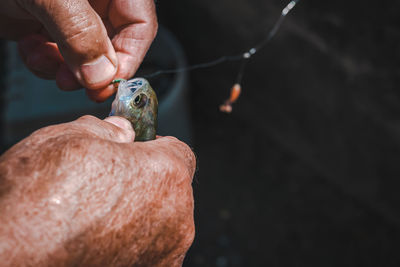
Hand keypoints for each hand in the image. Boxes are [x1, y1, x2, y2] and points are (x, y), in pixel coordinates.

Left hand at [0, 0, 156, 101]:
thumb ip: (80, 33)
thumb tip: (101, 75)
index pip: (140, 24)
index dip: (130, 56)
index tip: (109, 83)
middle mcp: (95, 2)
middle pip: (114, 45)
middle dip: (92, 69)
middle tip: (77, 84)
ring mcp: (71, 15)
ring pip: (85, 57)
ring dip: (65, 69)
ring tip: (45, 63)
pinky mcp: (48, 26)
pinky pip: (58, 55)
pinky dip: (44, 61)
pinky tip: (30, 49)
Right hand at [0, 116, 194, 265]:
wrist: (13, 256)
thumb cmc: (39, 202)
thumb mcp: (72, 137)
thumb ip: (110, 129)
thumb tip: (122, 131)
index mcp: (167, 174)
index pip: (179, 151)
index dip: (156, 146)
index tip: (139, 148)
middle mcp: (176, 216)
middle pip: (171, 187)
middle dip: (147, 179)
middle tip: (111, 180)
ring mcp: (165, 251)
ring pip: (161, 218)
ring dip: (139, 211)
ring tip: (99, 211)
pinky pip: (150, 247)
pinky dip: (132, 240)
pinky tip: (100, 236)